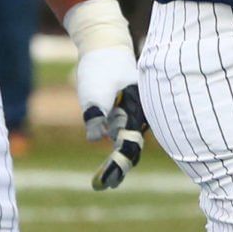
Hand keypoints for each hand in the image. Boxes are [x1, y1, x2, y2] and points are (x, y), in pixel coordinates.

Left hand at [63, 0, 145, 188]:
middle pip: (131, 148)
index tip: (105, 182)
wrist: (105, 44)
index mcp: (136, 110)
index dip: (117, 166)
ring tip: (104, 182)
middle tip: (104, 186)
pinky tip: (107, 162)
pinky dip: (114, 148)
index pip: (129, 145)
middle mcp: (138, 114)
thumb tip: (96, 138)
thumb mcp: (94, 89)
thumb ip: (96, 113)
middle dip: (118, 169)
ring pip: (127, 143)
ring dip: (116, 161)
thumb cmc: (101, 66)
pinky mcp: (122, 111)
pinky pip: (121, 134)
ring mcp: (131, 113)